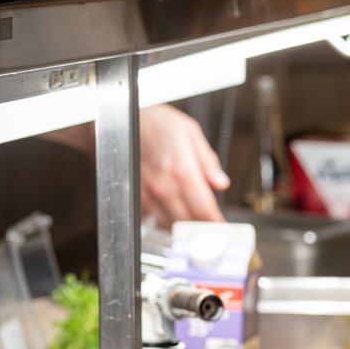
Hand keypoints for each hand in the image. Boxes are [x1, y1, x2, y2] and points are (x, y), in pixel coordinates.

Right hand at [139, 104, 229, 226]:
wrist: (126, 120)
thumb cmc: (157, 123)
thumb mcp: (191, 133)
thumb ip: (208, 162)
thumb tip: (221, 183)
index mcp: (182, 170)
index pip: (204, 209)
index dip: (216, 223)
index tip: (223, 227)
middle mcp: (164, 185)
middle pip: (189, 222)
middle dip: (202, 228)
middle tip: (212, 227)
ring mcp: (148, 193)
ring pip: (171, 224)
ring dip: (185, 226)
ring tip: (196, 221)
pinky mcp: (137, 196)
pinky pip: (154, 218)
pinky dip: (167, 220)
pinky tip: (176, 214)